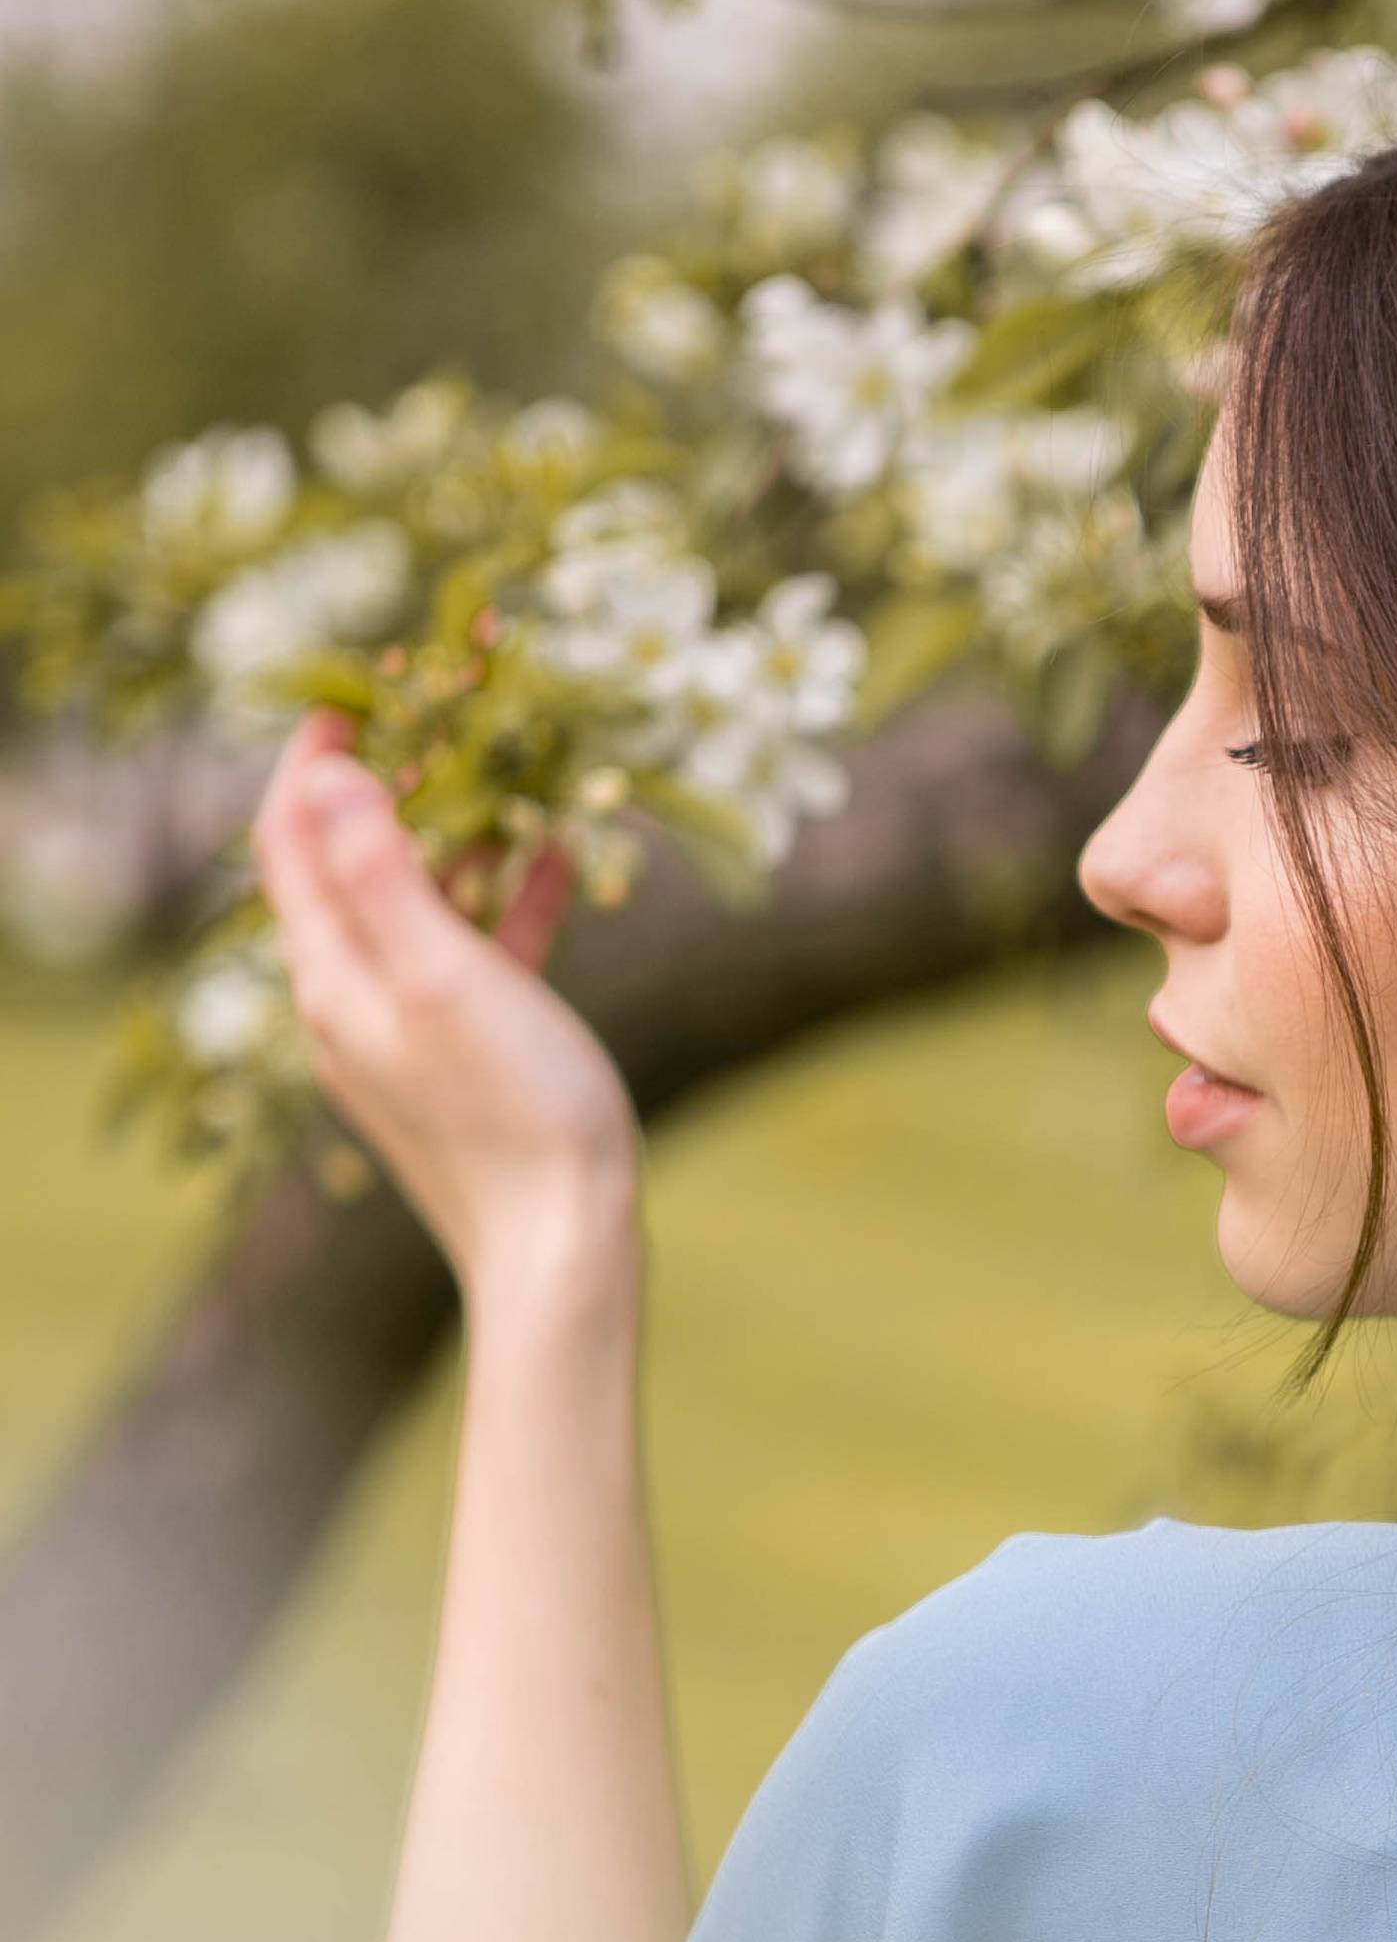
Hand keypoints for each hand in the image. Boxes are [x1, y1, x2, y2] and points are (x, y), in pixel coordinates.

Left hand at [254, 714, 639, 1312]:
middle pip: (350, 867)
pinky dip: (506, 902)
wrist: (564, 1249)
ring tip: (512, 776)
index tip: (354, 692)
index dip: (310, 761)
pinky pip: (476, 956)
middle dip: (394, 786)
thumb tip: (328, 775)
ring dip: (460, 838)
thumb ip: (381, 874)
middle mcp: (355, 1003)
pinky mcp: (469, 1058)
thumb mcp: (444, 977)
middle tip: (448, 718)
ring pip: (419, 907)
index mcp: (333, 979)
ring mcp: (411, 1033)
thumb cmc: (512, 1112)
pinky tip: (561, 861)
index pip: (287, 841)